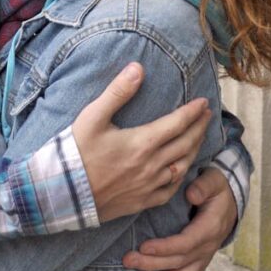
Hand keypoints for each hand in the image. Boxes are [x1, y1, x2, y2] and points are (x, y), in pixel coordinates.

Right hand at [72, 64, 210, 222]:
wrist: (62, 192)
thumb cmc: (76, 152)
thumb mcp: (93, 116)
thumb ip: (118, 92)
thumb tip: (138, 68)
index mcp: (142, 142)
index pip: (177, 124)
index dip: (193, 112)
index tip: (204, 102)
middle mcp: (151, 165)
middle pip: (185, 144)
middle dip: (199, 127)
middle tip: (208, 115)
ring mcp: (148, 186)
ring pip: (182, 166)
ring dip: (195, 150)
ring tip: (199, 138)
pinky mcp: (142, 202)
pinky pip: (171, 190)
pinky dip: (181, 177)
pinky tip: (181, 170)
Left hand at [122, 167, 236, 270]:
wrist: (230, 203)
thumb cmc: (216, 189)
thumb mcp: (213, 181)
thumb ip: (203, 186)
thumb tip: (191, 194)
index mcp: (208, 228)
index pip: (185, 243)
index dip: (164, 248)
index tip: (143, 246)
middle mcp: (207, 248)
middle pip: (178, 262)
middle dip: (152, 264)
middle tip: (129, 261)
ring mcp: (204, 259)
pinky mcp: (201, 264)